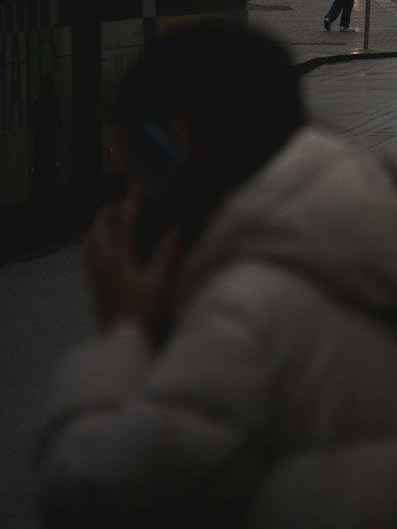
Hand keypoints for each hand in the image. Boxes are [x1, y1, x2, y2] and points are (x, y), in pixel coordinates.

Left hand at [85, 182, 180, 334]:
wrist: (121, 342)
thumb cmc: (143, 311)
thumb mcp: (159, 281)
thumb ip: (166, 253)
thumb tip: (175, 228)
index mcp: (118, 258)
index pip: (123, 222)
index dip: (130, 201)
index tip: (135, 186)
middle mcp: (102, 263)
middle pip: (98, 230)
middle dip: (106, 213)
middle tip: (117, 203)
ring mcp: (95, 276)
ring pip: (89, 244)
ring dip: (97, 228)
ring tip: (106, 222)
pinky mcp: (94, 287)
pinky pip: (89, 257)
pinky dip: (94, 244)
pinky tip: (102, 251)